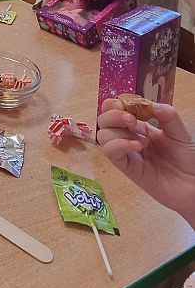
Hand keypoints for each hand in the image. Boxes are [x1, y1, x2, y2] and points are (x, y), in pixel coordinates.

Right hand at [97, 100, 194, 227]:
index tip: (129, 105)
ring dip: (117, 131)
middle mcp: (128, 137)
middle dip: (113, 115)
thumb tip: (148, 104)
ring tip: (142, 139)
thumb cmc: (187, 158)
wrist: (193, 184)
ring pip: (103, 135)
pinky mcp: (127, 168)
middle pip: (104, 120)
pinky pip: (110, 152)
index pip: (115, 109)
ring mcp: (126, 152)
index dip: (117, 104)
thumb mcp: (179, 130)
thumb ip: (166, 114)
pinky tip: (138, 146)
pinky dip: (119, 144)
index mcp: (139, 126)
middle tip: (131, 120)